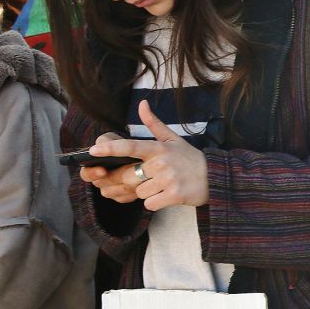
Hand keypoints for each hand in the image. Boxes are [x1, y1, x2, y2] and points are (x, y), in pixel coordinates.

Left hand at [86, 101, 209, 211]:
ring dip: (146, 192)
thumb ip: (154, 123)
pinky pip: (150, 204)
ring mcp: (168, 180)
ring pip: (139, 192)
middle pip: (129, 176)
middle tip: (147, 178)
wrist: (216, 178)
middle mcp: (162, 163)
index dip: (111, 148)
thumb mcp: (174, 139)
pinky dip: (154, 203)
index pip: (131, 147)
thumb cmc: (190, 159)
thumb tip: (142, 104)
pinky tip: (166, 196)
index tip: (93, 150)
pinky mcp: (174, 196)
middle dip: (131, 180)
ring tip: (162, 186)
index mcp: (159, 148)